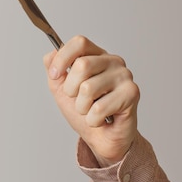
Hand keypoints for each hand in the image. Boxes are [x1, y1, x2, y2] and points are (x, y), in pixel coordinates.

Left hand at [43, 35, 139, 165]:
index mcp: (96, 56)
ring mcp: (124, 76)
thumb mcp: (62, 91)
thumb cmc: (85, 112)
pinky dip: (93, 119)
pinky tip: (101, 119)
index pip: (79, 43)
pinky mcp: (132, 93)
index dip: (62, 58)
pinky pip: (99, 108)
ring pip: (88, 88)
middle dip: (70, 90)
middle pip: (81, 65)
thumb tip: (50, 55)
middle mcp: (113, 61)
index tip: (54, 75)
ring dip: (82, 107)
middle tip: (78, 100)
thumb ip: (55, 72)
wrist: (102, 138)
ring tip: (90, 111)